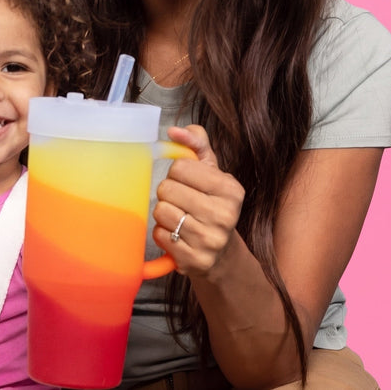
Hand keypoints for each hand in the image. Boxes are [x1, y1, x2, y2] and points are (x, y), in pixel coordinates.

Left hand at [152, 125, 244, 277]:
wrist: (221, 253)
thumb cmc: (212, 204)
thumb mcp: (211, 171)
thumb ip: (196, 143)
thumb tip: (174, 131)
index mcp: (230, 189)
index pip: (180, 166)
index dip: (177, 172)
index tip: (187, 182)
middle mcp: (224, 215)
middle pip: (167, 188)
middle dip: (168, 192)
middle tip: (181, 201)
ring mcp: (210, 241)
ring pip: (161, 211)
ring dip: (163, 213)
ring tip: (179, 217)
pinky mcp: (194, 260)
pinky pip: (160, 235)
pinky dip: (163, 233)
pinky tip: (177, 234)